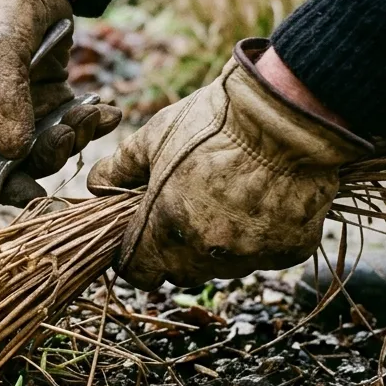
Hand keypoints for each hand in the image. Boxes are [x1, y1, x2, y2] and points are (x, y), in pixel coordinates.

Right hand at [0, 0, 120, 183]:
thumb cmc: (0, 12)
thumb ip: (3, 100)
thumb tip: (13, 152)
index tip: (30, 193)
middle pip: (18, 164)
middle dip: (49, 154)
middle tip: (69, 129)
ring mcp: (23, 113)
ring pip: (50, 148)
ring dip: (74, 136)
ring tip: (90, 111)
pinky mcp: (51, 102)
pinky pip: (72, 126)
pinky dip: (92, 123)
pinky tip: (107, 110)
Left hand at [86, 40, 371, 289]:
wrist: (287, 113)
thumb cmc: (213, 122)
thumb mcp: (153, 137)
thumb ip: (119, 168)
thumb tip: (97, 186)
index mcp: (164, 229)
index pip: (137, 272)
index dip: (135, 257)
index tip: (141, 238)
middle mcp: (206, 253)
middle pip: (180, 272)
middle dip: (176, 248)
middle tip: (187, 209)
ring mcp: (250, 256)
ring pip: (224, 266)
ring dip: (220, 245)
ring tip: (230, 199)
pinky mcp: (289, 252)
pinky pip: (266, 255)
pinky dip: (262, 236)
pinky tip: (264, 200)